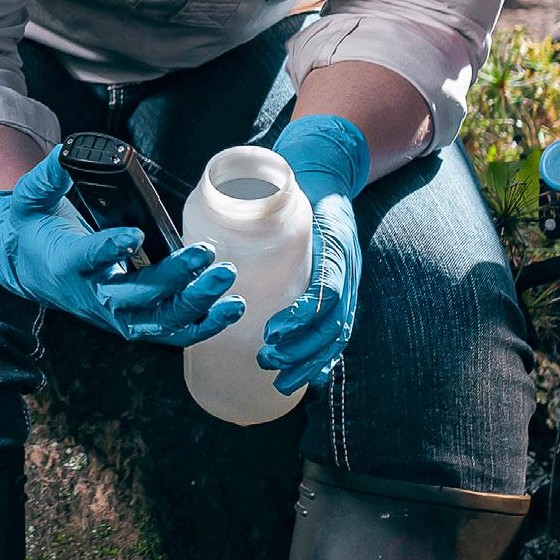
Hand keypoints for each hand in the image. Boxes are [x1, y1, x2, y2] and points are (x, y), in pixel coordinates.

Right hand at [0, 146, 240, 346]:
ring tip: (225, 277)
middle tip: (205, 253)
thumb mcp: (30, 200)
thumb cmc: (37, 233)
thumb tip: (67, 152)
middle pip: (135, 296)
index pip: (86, 259)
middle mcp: (93, 296)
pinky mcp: (135, 320)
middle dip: (173, 278)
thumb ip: (47, 177)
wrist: (33, 271)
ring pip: (159, 320)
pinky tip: (231, 307)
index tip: (135, 234)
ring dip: (197, 304)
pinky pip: (171, 331)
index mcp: (65, 264)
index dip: (110, 248)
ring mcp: (116, 313)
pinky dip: (204, 325)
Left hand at [262, 114, 369, 393]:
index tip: (271, 330)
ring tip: (279, 380)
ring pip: (337, 334)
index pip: (328, 289)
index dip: (302, 315)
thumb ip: (254, 206)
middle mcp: (348, 268)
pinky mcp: (342, 294)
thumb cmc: (296, 187)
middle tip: (266, 358)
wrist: (329, 179)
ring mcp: (350, 283)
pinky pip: (339, 334)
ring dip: (309, 361)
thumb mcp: (281, 191)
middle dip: (301, 348)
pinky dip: (325, 360)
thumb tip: (209, 222)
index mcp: (335, 245)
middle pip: (334, 321)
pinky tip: (310, 380)